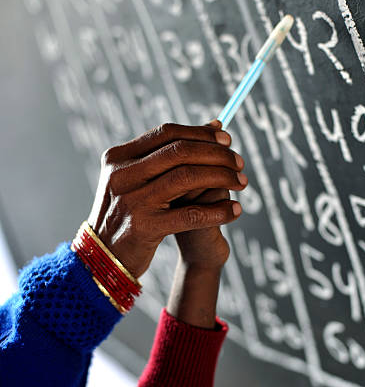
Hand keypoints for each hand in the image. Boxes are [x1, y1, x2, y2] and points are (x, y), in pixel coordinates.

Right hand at [87, 123, 247, 277]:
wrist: (102, 260)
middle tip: (239, 162)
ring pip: (187, 177)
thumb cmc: (128, 216)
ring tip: (241, 182)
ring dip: (221, 177)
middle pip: (179, 152)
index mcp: (118, 158)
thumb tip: (216, 125)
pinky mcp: (145, 227)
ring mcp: (133, 201)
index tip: (226, 140)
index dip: (201, 133)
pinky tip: (235, 210)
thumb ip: (170, 155)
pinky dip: (217, 211)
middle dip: (216, 154)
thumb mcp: (138, 181)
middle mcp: (122, 175)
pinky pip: (191, 214)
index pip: (166, 133)